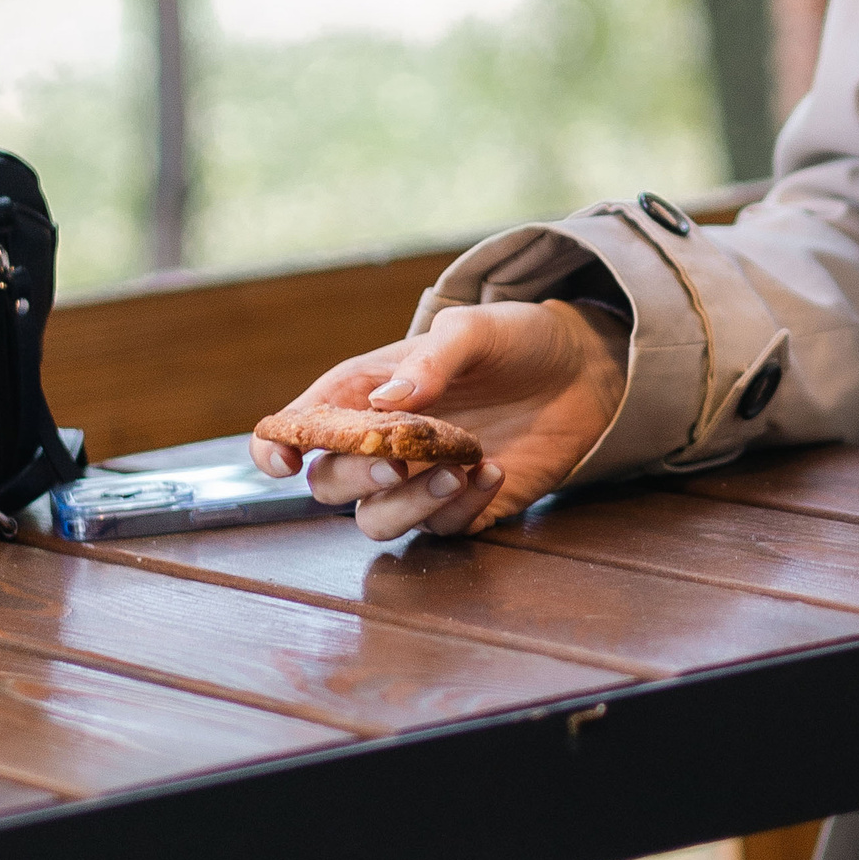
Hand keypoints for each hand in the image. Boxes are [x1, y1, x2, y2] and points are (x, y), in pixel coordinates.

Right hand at [249, 298, 626, 540]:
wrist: (582, 368)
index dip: (276, 447)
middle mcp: (381, 443)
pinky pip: (443, 529)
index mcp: (363, 391)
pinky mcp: (462, 507)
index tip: (284, 462)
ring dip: (407, 504)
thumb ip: (431, 360)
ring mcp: (418, 480)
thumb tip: (385, 401)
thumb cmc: (515, 339)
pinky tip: (497, 471)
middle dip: (354, 478)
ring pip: (376, 521)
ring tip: (458, 469)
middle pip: (330, 484)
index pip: (299, 426)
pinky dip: (464, 507)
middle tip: (396, 460)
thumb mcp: (475, 330)